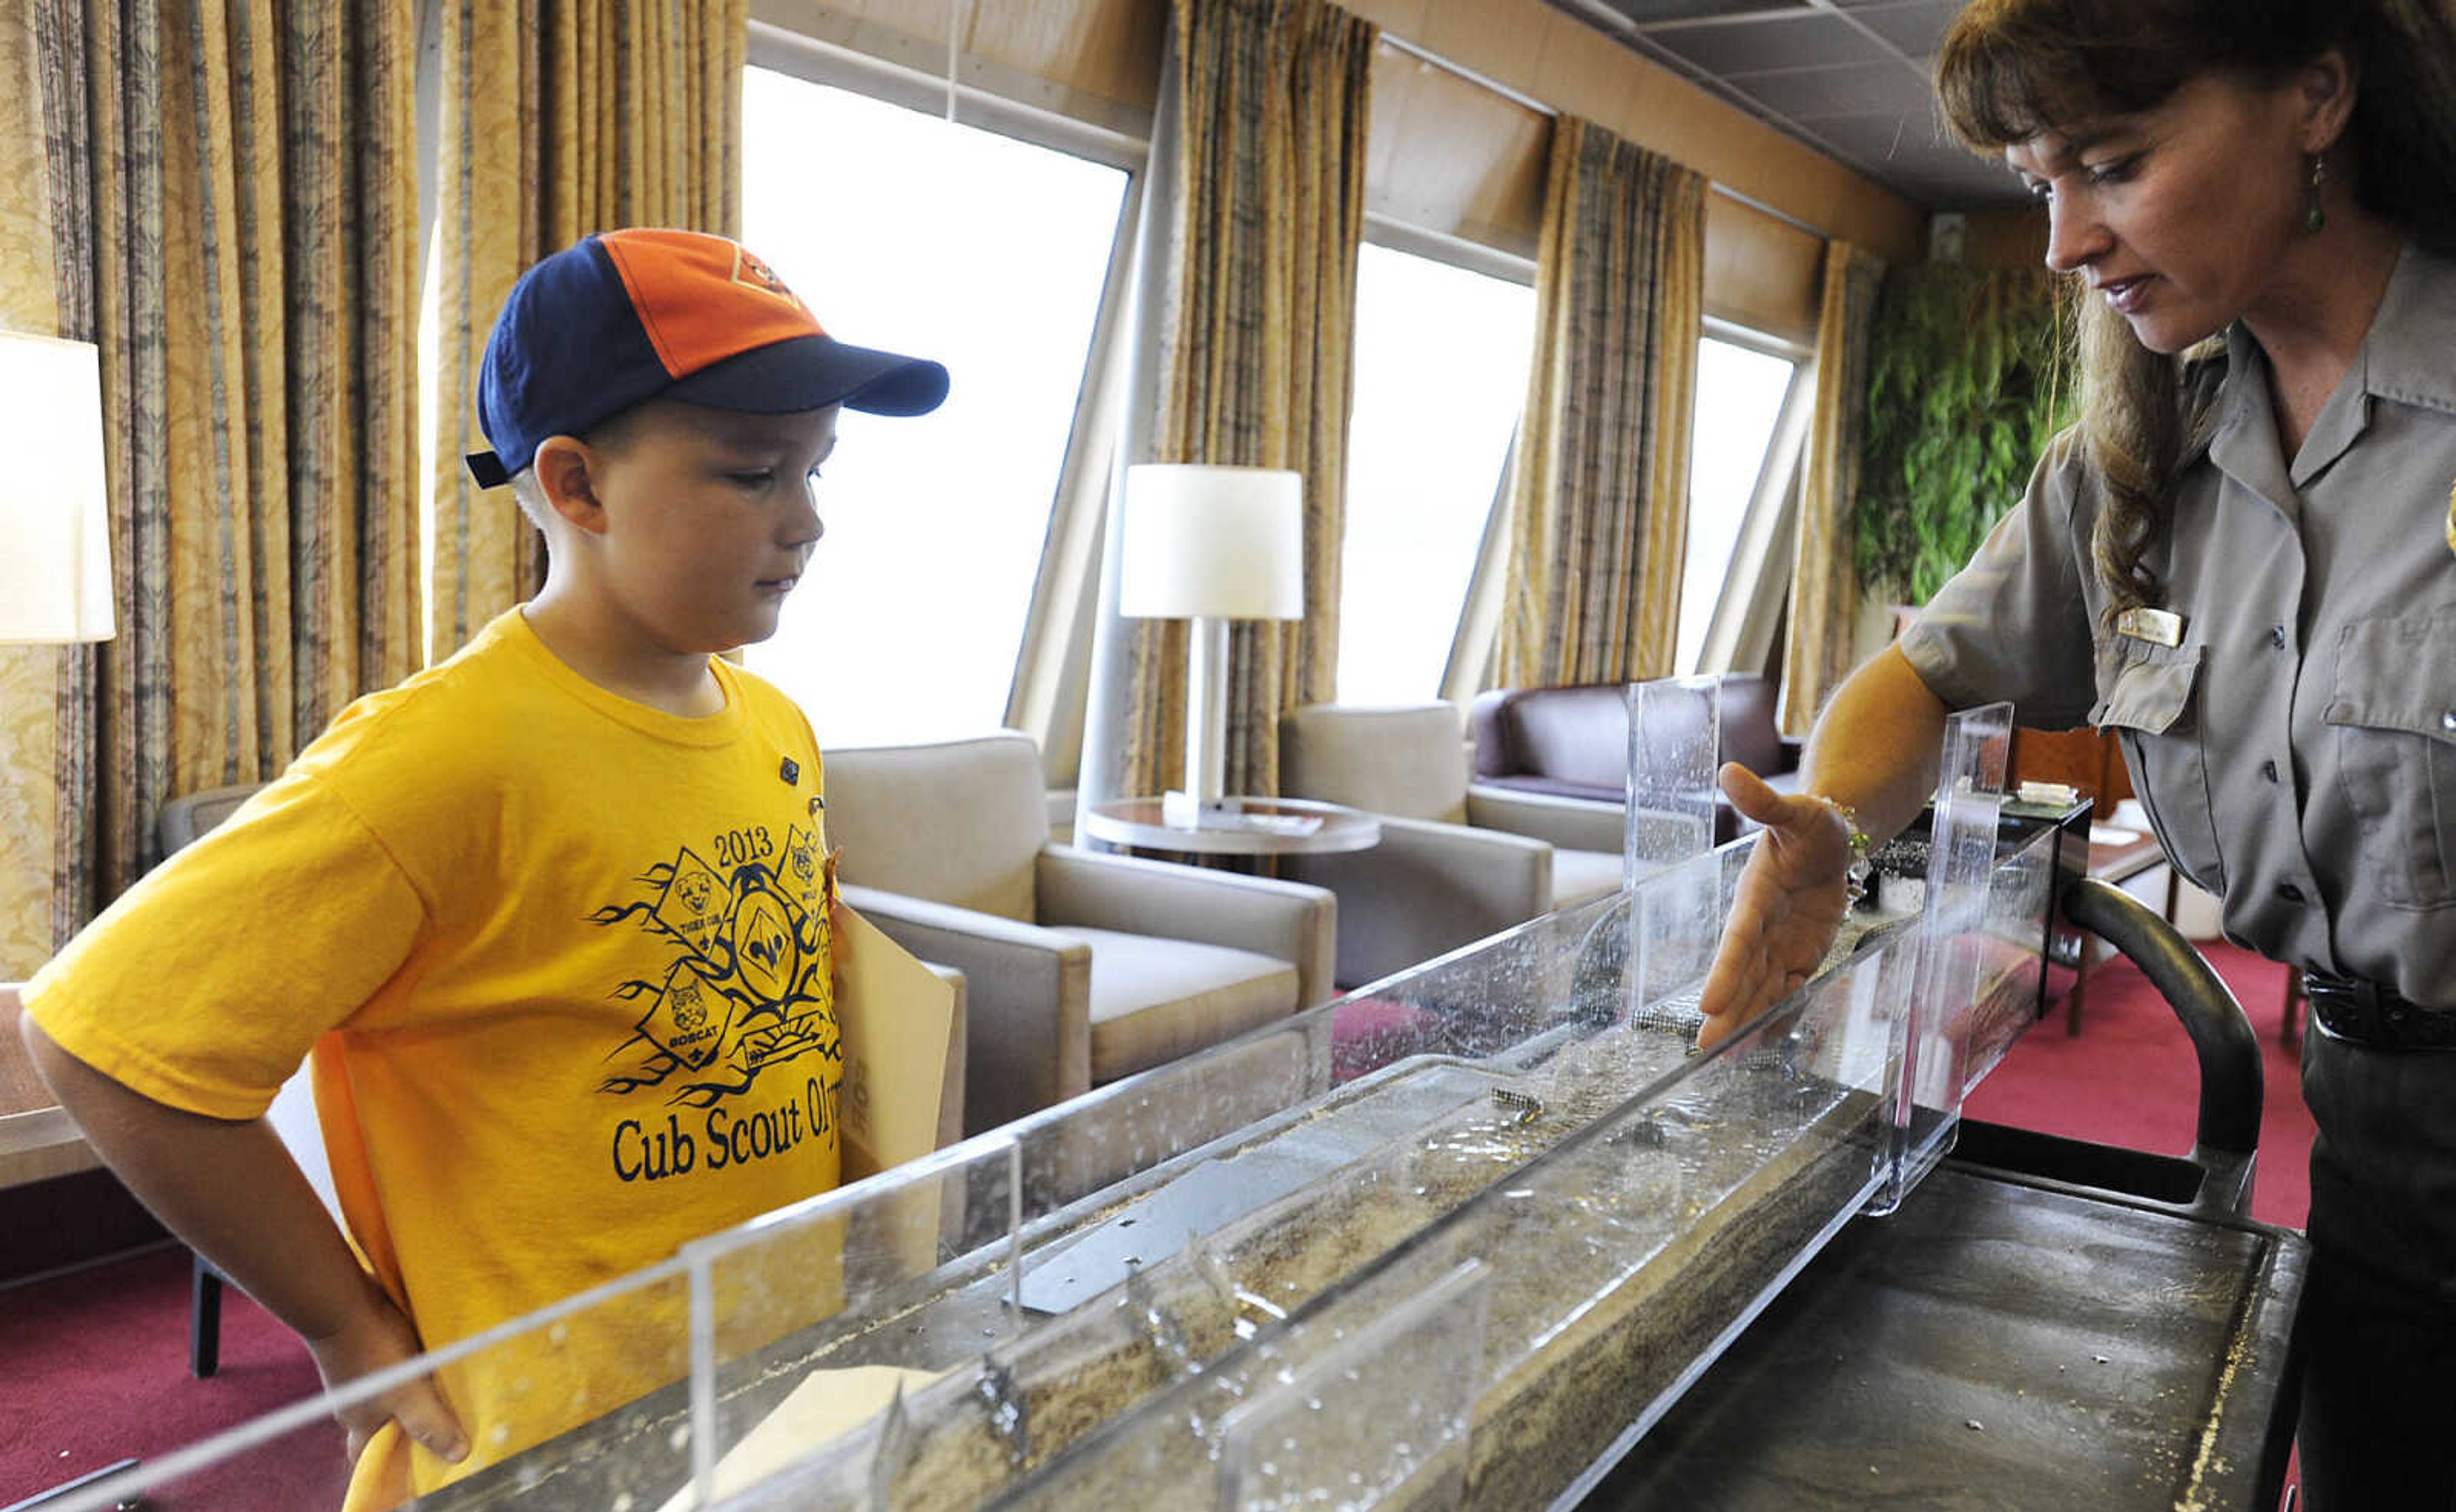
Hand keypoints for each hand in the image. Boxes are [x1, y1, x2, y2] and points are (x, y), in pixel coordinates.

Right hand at [302, 1277, 467, 1468]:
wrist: (346, 1300)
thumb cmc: (373, 1351)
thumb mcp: (408, 1394)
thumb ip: (431, 1424)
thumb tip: (459, 1456)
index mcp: (360, 1421)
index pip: (366, 1454)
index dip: (388, 1461)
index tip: (417, 1461)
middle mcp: (357, 1401)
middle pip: (384, 1422)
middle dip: (410, 1423)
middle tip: (444, 1421)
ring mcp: (362, 1375)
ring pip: (392, 1392)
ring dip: (416, 1391)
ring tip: (449, 1388)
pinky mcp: (369, 1348)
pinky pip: (393, 1365)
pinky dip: (412, 1366)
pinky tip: (435, 1357)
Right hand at [1695, 764, 1855, 1049]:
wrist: (1832, 840)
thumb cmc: (1812, 823)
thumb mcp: (1795, 810)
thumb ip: (1763, 800)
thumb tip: (1730, 771)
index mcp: (1755, 895)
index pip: (1737, 939)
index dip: (1724, 971)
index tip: (1708, 1003)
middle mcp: (1761, 926)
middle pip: (1742, 975)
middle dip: (1726, 1012)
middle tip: (1705, 1049)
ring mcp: (1780, 944)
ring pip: (1760, 990)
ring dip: (1745, 1022)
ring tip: (1723, 1057)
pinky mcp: (1801, 956)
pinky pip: (1788, 991)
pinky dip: (1776, 1016)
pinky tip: (1760, 1042)